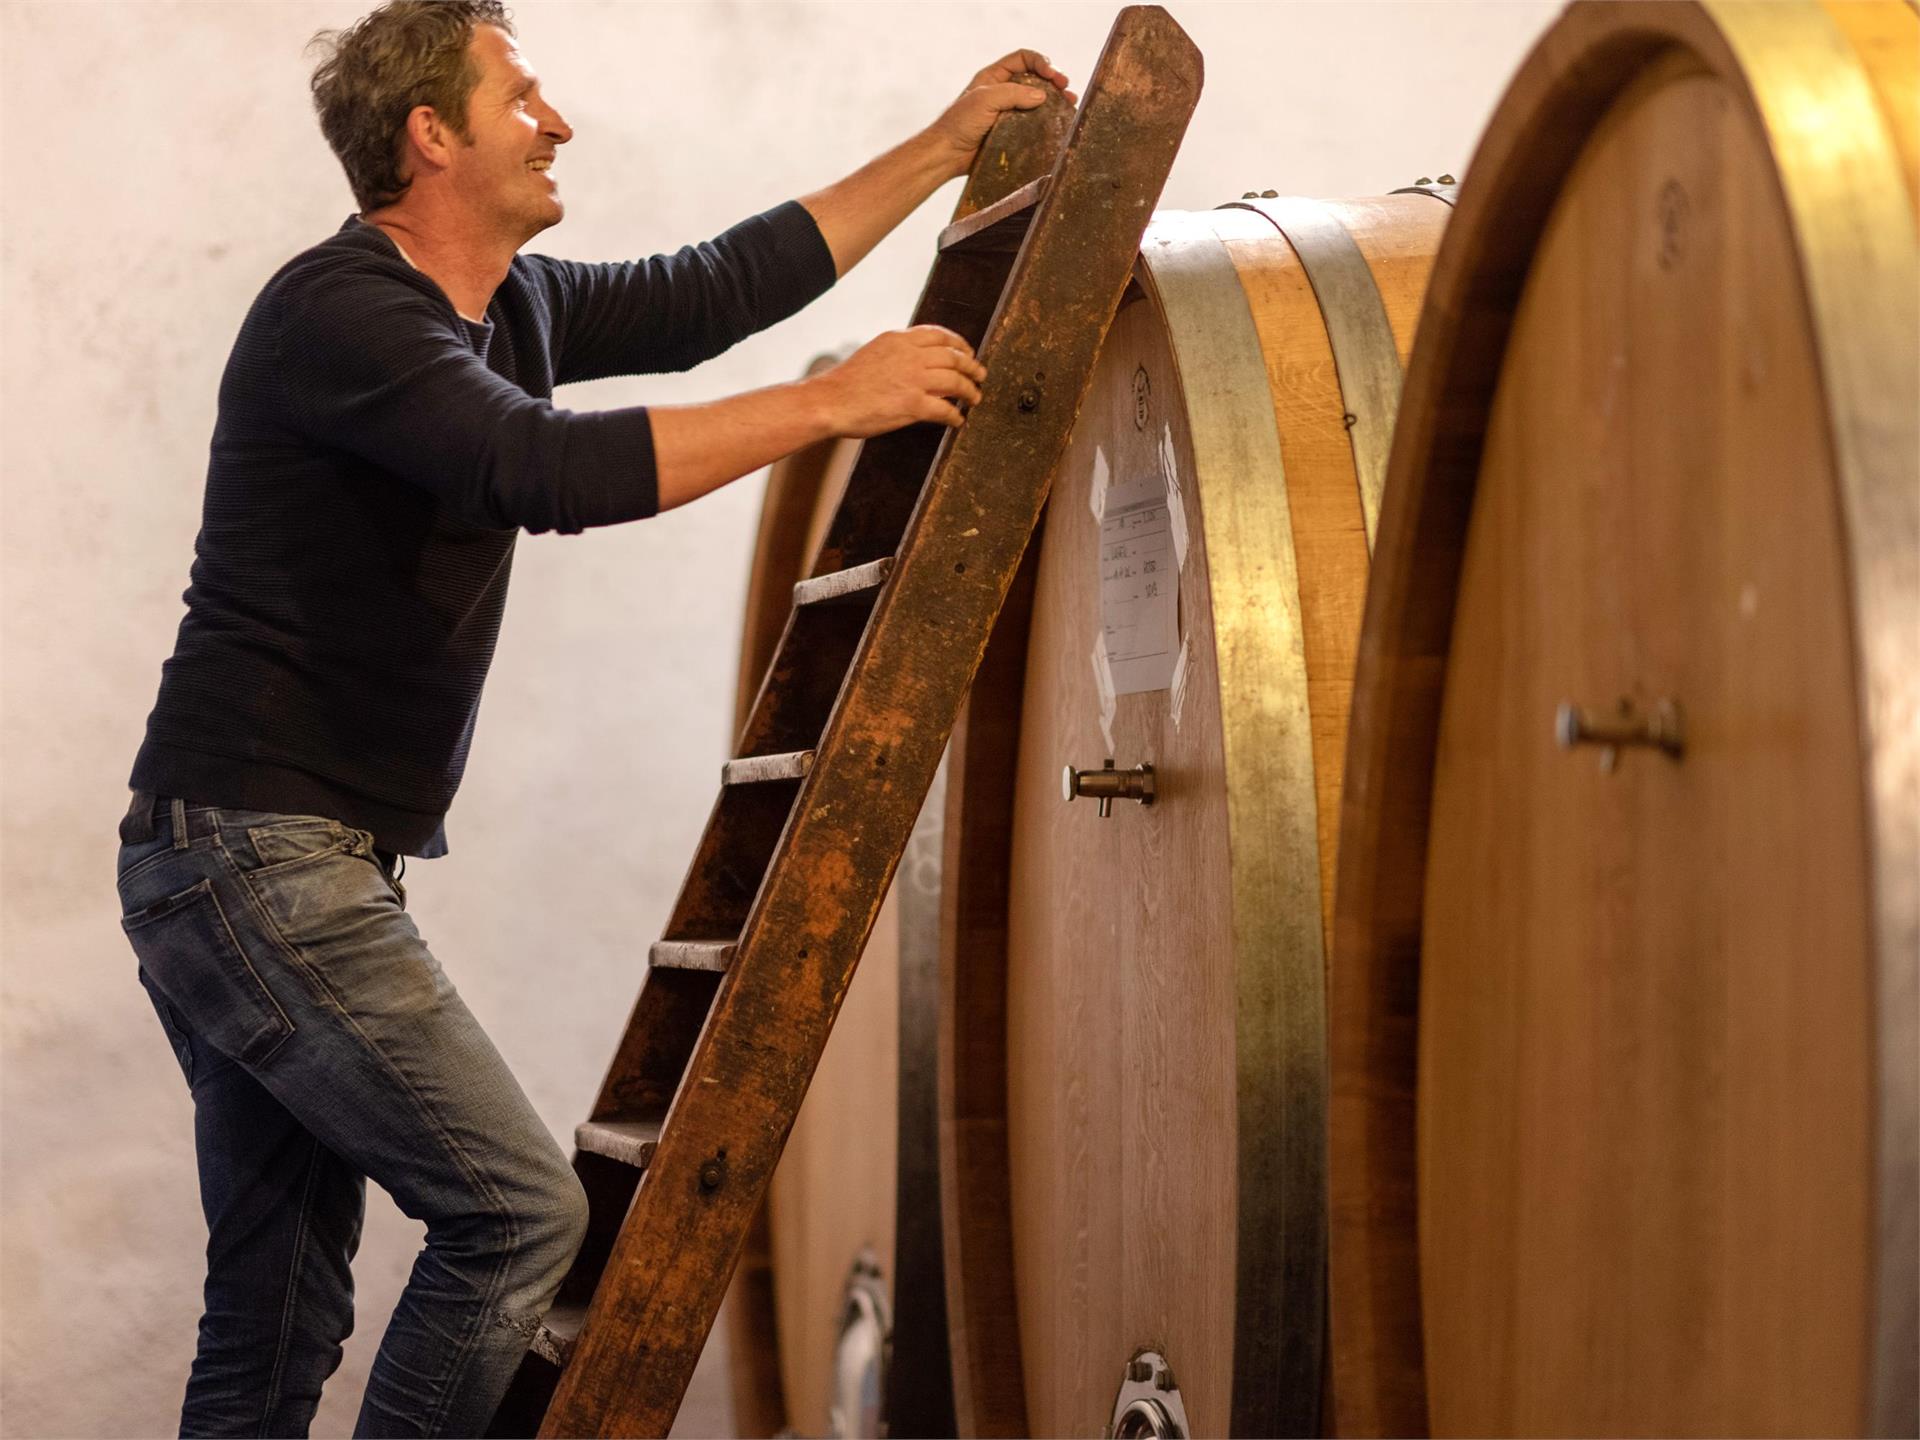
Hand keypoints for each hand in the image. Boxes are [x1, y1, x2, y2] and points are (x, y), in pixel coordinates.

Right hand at [810, 326, 987, 436]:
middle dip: (972, 366)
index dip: (959, 344)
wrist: (830, 401)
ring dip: (970, 391)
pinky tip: (957, 420)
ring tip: (974, 398)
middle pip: (954, 357)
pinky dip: (955, 415)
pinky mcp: (914, 404)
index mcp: (899, 339)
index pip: (939, 335)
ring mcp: (914, 379)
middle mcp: (910, 355)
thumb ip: (898, 353)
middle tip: (980, 375)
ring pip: (956, 381)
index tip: (967, 352)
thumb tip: (917, 361)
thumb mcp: (874, 353)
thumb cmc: (846, 384)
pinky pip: (945, 409)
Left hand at [926, 50, 1076, 178]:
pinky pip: (1035, 123)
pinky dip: (1049, 121)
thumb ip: (1013, 94)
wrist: (948, 154)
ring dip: (1056, 100)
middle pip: (1035, 79)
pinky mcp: (1013, 133)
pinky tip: (1061, 122)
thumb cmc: (960, 123)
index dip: (1040, 62)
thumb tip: (1043, 96)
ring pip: (1038, 102)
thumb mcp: (985, 99)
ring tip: (1070, 103)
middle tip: (1066, 87)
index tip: (1052, 74)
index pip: (1023, 59)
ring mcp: (1009, 113)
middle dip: (1053, 80)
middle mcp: (1004, 92)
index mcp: (994, 77)